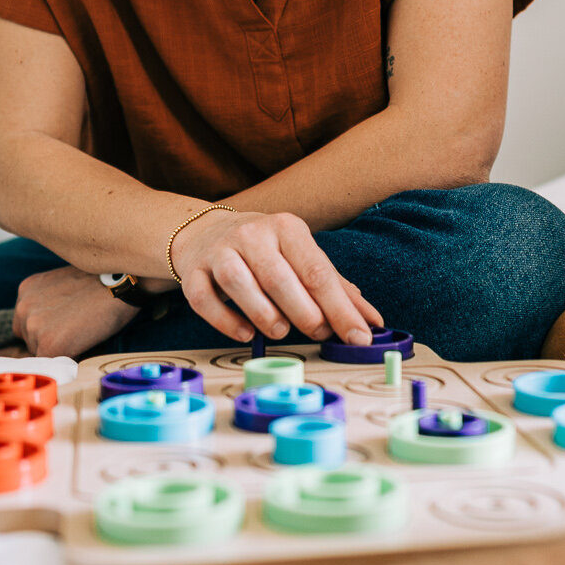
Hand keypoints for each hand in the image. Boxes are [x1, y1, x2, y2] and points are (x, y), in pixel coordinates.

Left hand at [14, 266, 139, 357]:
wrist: (121, 286)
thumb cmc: (103, 283)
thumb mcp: (65, 285)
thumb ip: (50, 303)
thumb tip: (52, 326)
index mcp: (27, 289)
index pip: (27, 321)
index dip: (47, 327)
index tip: (65, 326)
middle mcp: (23, 307)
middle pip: (29, 338)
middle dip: (49, 339)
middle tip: (77, 329)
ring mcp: (33, 327)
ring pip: (40, 352)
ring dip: (58, 349)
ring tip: (83, 334)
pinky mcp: (48, 346)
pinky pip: (53, 362)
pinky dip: (68, 358)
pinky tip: (84, 343)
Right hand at [169, 210, 382, 344]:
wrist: (208, 232)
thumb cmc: (267, 251)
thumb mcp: (302, 258)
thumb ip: (337, 289)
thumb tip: (371, 321)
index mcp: (287, 228)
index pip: (317, 271)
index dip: (340, 308)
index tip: (359, 336)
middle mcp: (252, 234)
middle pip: (279, 277)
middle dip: (304, 313)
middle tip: (318, 333)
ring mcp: (219, 251)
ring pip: (239, 283)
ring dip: (264, 314)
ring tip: (280, 331)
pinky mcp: (193, 270)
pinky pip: (203, 297)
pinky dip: (224, 320)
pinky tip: (245, 333)